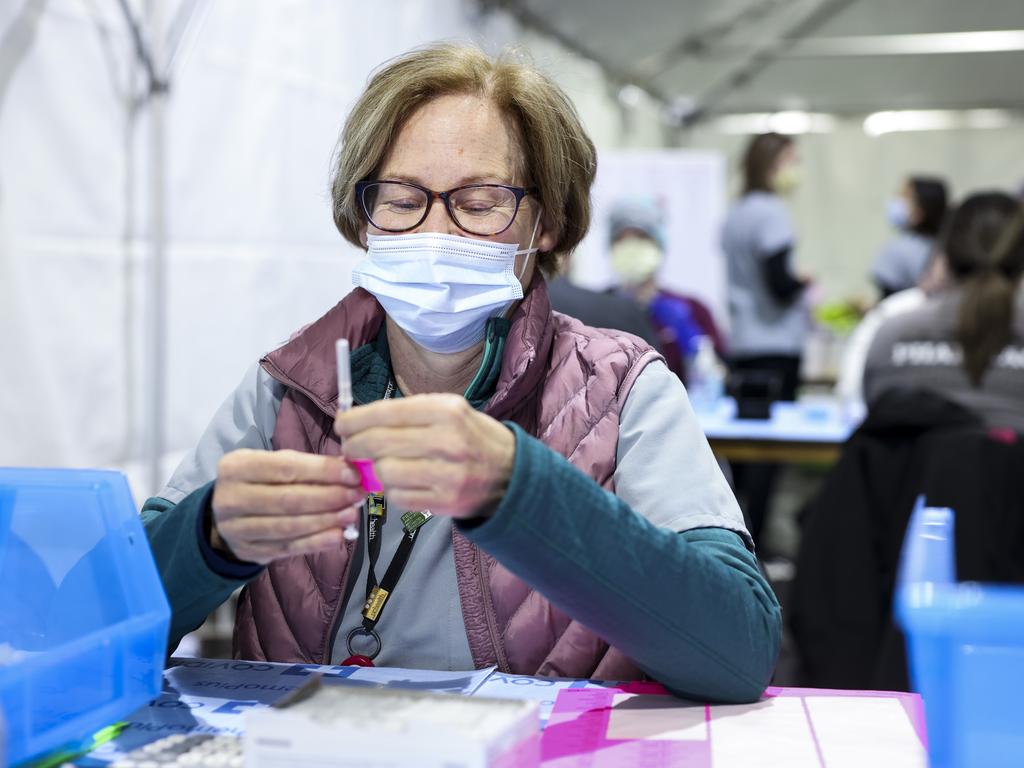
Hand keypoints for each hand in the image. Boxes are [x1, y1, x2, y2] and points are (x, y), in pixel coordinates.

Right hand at [210, 449, 364, 564]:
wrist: (226, 515)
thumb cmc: (260, 482)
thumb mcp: (275, 464)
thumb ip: (308, 466)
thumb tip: (349, 469)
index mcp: (237, 467)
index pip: (286, 467)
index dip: (323, 472)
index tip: (353, 475)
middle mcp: (231, 498)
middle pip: (288, 499)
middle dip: (329, 498)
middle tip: (357, 496)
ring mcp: (236, 529)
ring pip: (288, 527)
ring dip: (325, 521)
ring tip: (351, 514)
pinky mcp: (248, 551)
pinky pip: (287, 548)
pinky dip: (316, 542)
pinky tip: (338, 536)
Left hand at [333, 394, 515, 518]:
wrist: (512, 475)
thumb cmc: (472, 438)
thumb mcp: (450, 411)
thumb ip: (408, 415)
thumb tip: (359, 423)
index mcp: (446, 411)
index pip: (386, 413)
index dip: (355, 420)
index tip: (342, 424)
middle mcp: (447, 441)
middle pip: (378, 443)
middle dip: (355, 446)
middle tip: (351, 448)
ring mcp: (447, 475)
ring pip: (385, 473)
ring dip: (377, 471)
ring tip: (383, 466)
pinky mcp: (445, 502)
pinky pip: (398, 497)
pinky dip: (393, 490)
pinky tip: (403, 482)